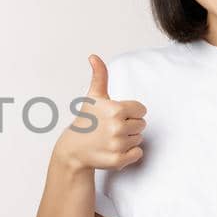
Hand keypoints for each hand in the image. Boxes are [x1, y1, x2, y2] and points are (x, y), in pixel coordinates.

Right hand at [54, 54, 147, 170]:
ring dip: (128, 140)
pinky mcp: (118, 160)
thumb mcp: (93, 97)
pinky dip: (129, 154)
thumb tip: (93, 56)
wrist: (73, 149)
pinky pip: (138, 154)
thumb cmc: (86, 120)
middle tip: (112, 128)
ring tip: (111, 139)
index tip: (115, 116)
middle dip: (130, 126)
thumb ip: (99, 75)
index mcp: (115, 109)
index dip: (130, 112)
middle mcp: (117, 127)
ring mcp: (117, 145)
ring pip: (139, 139)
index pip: (142, 110)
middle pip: (142, 125)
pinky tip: (115, 150)